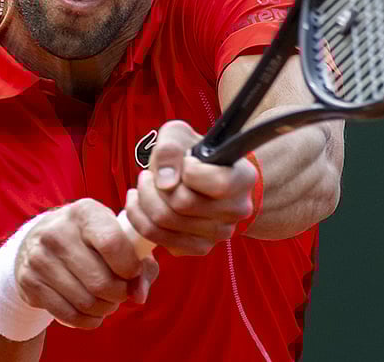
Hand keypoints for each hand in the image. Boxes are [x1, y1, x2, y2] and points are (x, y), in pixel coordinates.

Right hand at [14, 199, 159, 328]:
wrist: (38, 241)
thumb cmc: (90, 240)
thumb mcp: (116, 237)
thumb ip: (141, 264)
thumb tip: (139, 295)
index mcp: (84, 212)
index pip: (112, 244)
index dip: (129, 268)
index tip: (132, 273)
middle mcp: (57, 231)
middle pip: (101, 281)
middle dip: (119, 295)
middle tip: (121, 292)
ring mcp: (39, 257)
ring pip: (86, 302)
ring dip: (105, 309)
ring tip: (106, 301)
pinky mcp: (29, 281)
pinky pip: (68, 315)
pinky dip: (87, 320)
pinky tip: (91, 311)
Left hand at [124, 120, 256, 255]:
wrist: (199, 178)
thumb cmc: (190, 153)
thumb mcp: (179, 135)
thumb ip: (170, 148)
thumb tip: (165, 182)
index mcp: (243, 179)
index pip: (215, 183)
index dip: (188, 169)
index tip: (184, 160)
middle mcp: (236, 210)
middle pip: (181, 204)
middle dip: (153, 186)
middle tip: (149, 175)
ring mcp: (219, 233)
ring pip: (164, 223)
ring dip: (143, 200)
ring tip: (144, 186)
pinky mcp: (200, 247)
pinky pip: (158, 239)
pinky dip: (141, 219)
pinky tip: (143, 204)